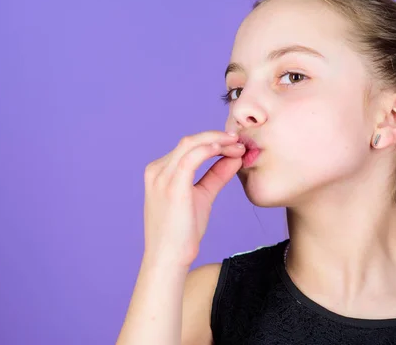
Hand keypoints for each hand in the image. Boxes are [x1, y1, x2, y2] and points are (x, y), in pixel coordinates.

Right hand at [142, 130, 243, 265]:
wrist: (169, 258)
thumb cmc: (183, 232)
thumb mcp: (202, 196)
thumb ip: (216, 176)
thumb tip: (234, 158)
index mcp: (159, 172)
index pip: (187, 147)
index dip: (212, 141)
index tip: (234, 144)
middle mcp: (156, 171)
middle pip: (189, 142)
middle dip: (216, 138)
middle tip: (239, 140)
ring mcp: (161, 177)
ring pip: (190, 144)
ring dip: (217, 141)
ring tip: (237, 145)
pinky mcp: (171, 185)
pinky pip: (191, 157)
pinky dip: (209, 149)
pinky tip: (224, 149)